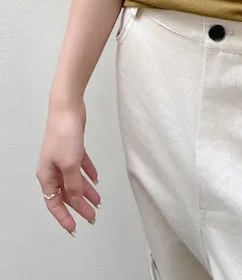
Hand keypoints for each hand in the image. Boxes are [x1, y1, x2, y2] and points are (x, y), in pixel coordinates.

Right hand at [36, 98, 100, 235]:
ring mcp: (63, 158)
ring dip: (87, 191)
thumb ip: (74, 185)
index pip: (54, 203)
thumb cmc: (64, 136)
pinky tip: (96, 179)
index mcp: (47, 176)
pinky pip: (81, 166)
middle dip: (80, 206)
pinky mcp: (73, 148)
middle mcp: (53, 169)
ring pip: (76, 180)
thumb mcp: (70, 165)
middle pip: (67, 193)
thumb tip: (77, 202)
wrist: (67, 109)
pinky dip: (88, 173)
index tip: (75, 228)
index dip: (64, 217)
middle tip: (93, 216)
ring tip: (99, 201)